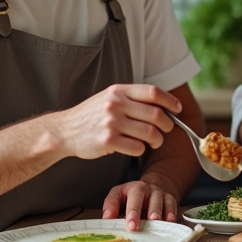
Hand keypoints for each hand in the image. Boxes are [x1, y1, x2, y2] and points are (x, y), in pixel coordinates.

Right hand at [53, 84, 181, 159]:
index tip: (177, 109)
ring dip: (158, 140)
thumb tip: (164, 105)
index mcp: (119, 91)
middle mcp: (116, 104)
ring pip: (150, 132)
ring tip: (155, 142)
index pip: (153, 92)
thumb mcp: (109, 97)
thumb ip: (132, 98)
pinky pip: (137, 147)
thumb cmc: (92, 115)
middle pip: (156, 114)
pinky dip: (141, 150)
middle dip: (168, 125)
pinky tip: (136, 148)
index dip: (170, 101)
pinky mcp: (108, 141)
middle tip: (167, 130)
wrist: (64, 131)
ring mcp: (112, 123)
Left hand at [102, 174, 178, 230]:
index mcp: (131, 188)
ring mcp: (159, 193)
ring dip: (156, 212)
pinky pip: (172, 205)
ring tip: (154, 222)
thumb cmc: (134, 197)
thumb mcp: (119, 196)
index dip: (120, 209)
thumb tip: (106, 219)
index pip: (122, 196)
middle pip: (139, 197)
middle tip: (134, 226)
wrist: (155, 188)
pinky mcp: (170, 199)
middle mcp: (145, 188)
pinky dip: (171, 213)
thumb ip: (111, 206)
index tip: (120, 222)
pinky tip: (169, 221)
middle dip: (136, 212)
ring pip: (157, 201)